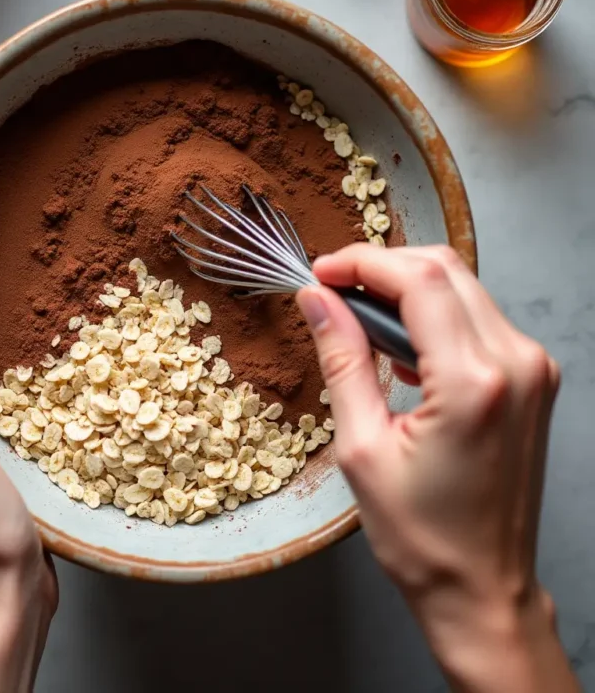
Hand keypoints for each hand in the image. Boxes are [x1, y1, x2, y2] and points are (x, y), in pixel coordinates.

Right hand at [297, 244, 576, 692]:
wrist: (483, 588)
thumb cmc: (422, 536)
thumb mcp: (362, 447)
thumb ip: (342, 360)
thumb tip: (317, 301)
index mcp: (473, 383)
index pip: (419, 281)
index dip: (363, 263)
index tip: (322, 272)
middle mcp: (516, 364)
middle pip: (446, 270)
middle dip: (382, 267)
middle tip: (333, 287)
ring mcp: (533, 370)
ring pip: (464, 287)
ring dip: (407, 288)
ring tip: (359, 317)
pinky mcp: (533, 380)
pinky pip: (478, 318)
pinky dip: (434, 314)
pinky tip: (399, 344)